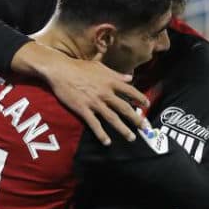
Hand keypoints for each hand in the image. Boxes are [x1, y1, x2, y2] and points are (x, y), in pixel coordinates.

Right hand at [22, 43, 150, 143]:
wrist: (60, 70)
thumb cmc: (80, 67)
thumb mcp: (100, 67)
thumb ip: (116, 74)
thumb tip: (130, 77)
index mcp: (110, 81)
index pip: (130, 91)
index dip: (140, 98)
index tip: (148, 105)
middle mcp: (105, 93)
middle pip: (125, 108)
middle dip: (136, 119)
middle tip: (145, 128)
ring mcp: (95, 102)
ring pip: (112, 118)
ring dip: (123, 129)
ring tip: (131, 137)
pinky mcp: (83, 109)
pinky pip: (94, 124)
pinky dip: (101, 134)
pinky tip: (107, 142)